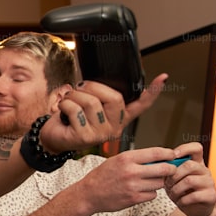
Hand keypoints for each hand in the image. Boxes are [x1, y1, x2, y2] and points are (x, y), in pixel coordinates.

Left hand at [39, 74, 167, 153]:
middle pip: (113, 97)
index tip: (163, 78)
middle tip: (79, 88)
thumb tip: (98, 80)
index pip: (140, 105)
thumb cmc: (69, 119)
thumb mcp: (88, 105)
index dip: (152, 92)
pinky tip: (62, 110)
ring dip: (74, 95)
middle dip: (92, 86)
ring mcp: (101, 135)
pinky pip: (75, 110)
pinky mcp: (85, 138)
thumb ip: (99, 96)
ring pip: (91, 102)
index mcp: (119, 118)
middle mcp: (114, 128)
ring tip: (68, 99)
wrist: (52, 137)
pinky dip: (65, 104)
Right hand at [74, 147, 178, 214]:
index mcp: (127, 158)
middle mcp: (131, 171)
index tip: (173, 155)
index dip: (169, 154)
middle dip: (171, 169)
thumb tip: (160, 157)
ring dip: (158, 182)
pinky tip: (141, 191)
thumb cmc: (103, 175)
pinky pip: (153, 195)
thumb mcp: (117, 160)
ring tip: (148, 181)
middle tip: (171, 170)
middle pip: (164, 169)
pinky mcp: (134, 198)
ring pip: (159, 183)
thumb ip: (136, 158)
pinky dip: (150, 193)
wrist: (89, 194)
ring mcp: (133, 186)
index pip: (156, 153)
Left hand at [163, 142, 215, 215]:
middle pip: (190, 165)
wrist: (194, 210)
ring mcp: (210, 183)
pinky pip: (194, 196)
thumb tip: (155, 164)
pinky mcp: (211, 196)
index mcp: (196, 163)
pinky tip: (180, 201)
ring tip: (173, 194)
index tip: (173, 156)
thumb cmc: (181, 192)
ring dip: (176, 189)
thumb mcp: (173, 179)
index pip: (196, 148)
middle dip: (174, 175)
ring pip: (190, 180)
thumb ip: (169, 170)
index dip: (184, 149)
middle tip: (167, 184)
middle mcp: (205, 171)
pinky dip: (182, 200)